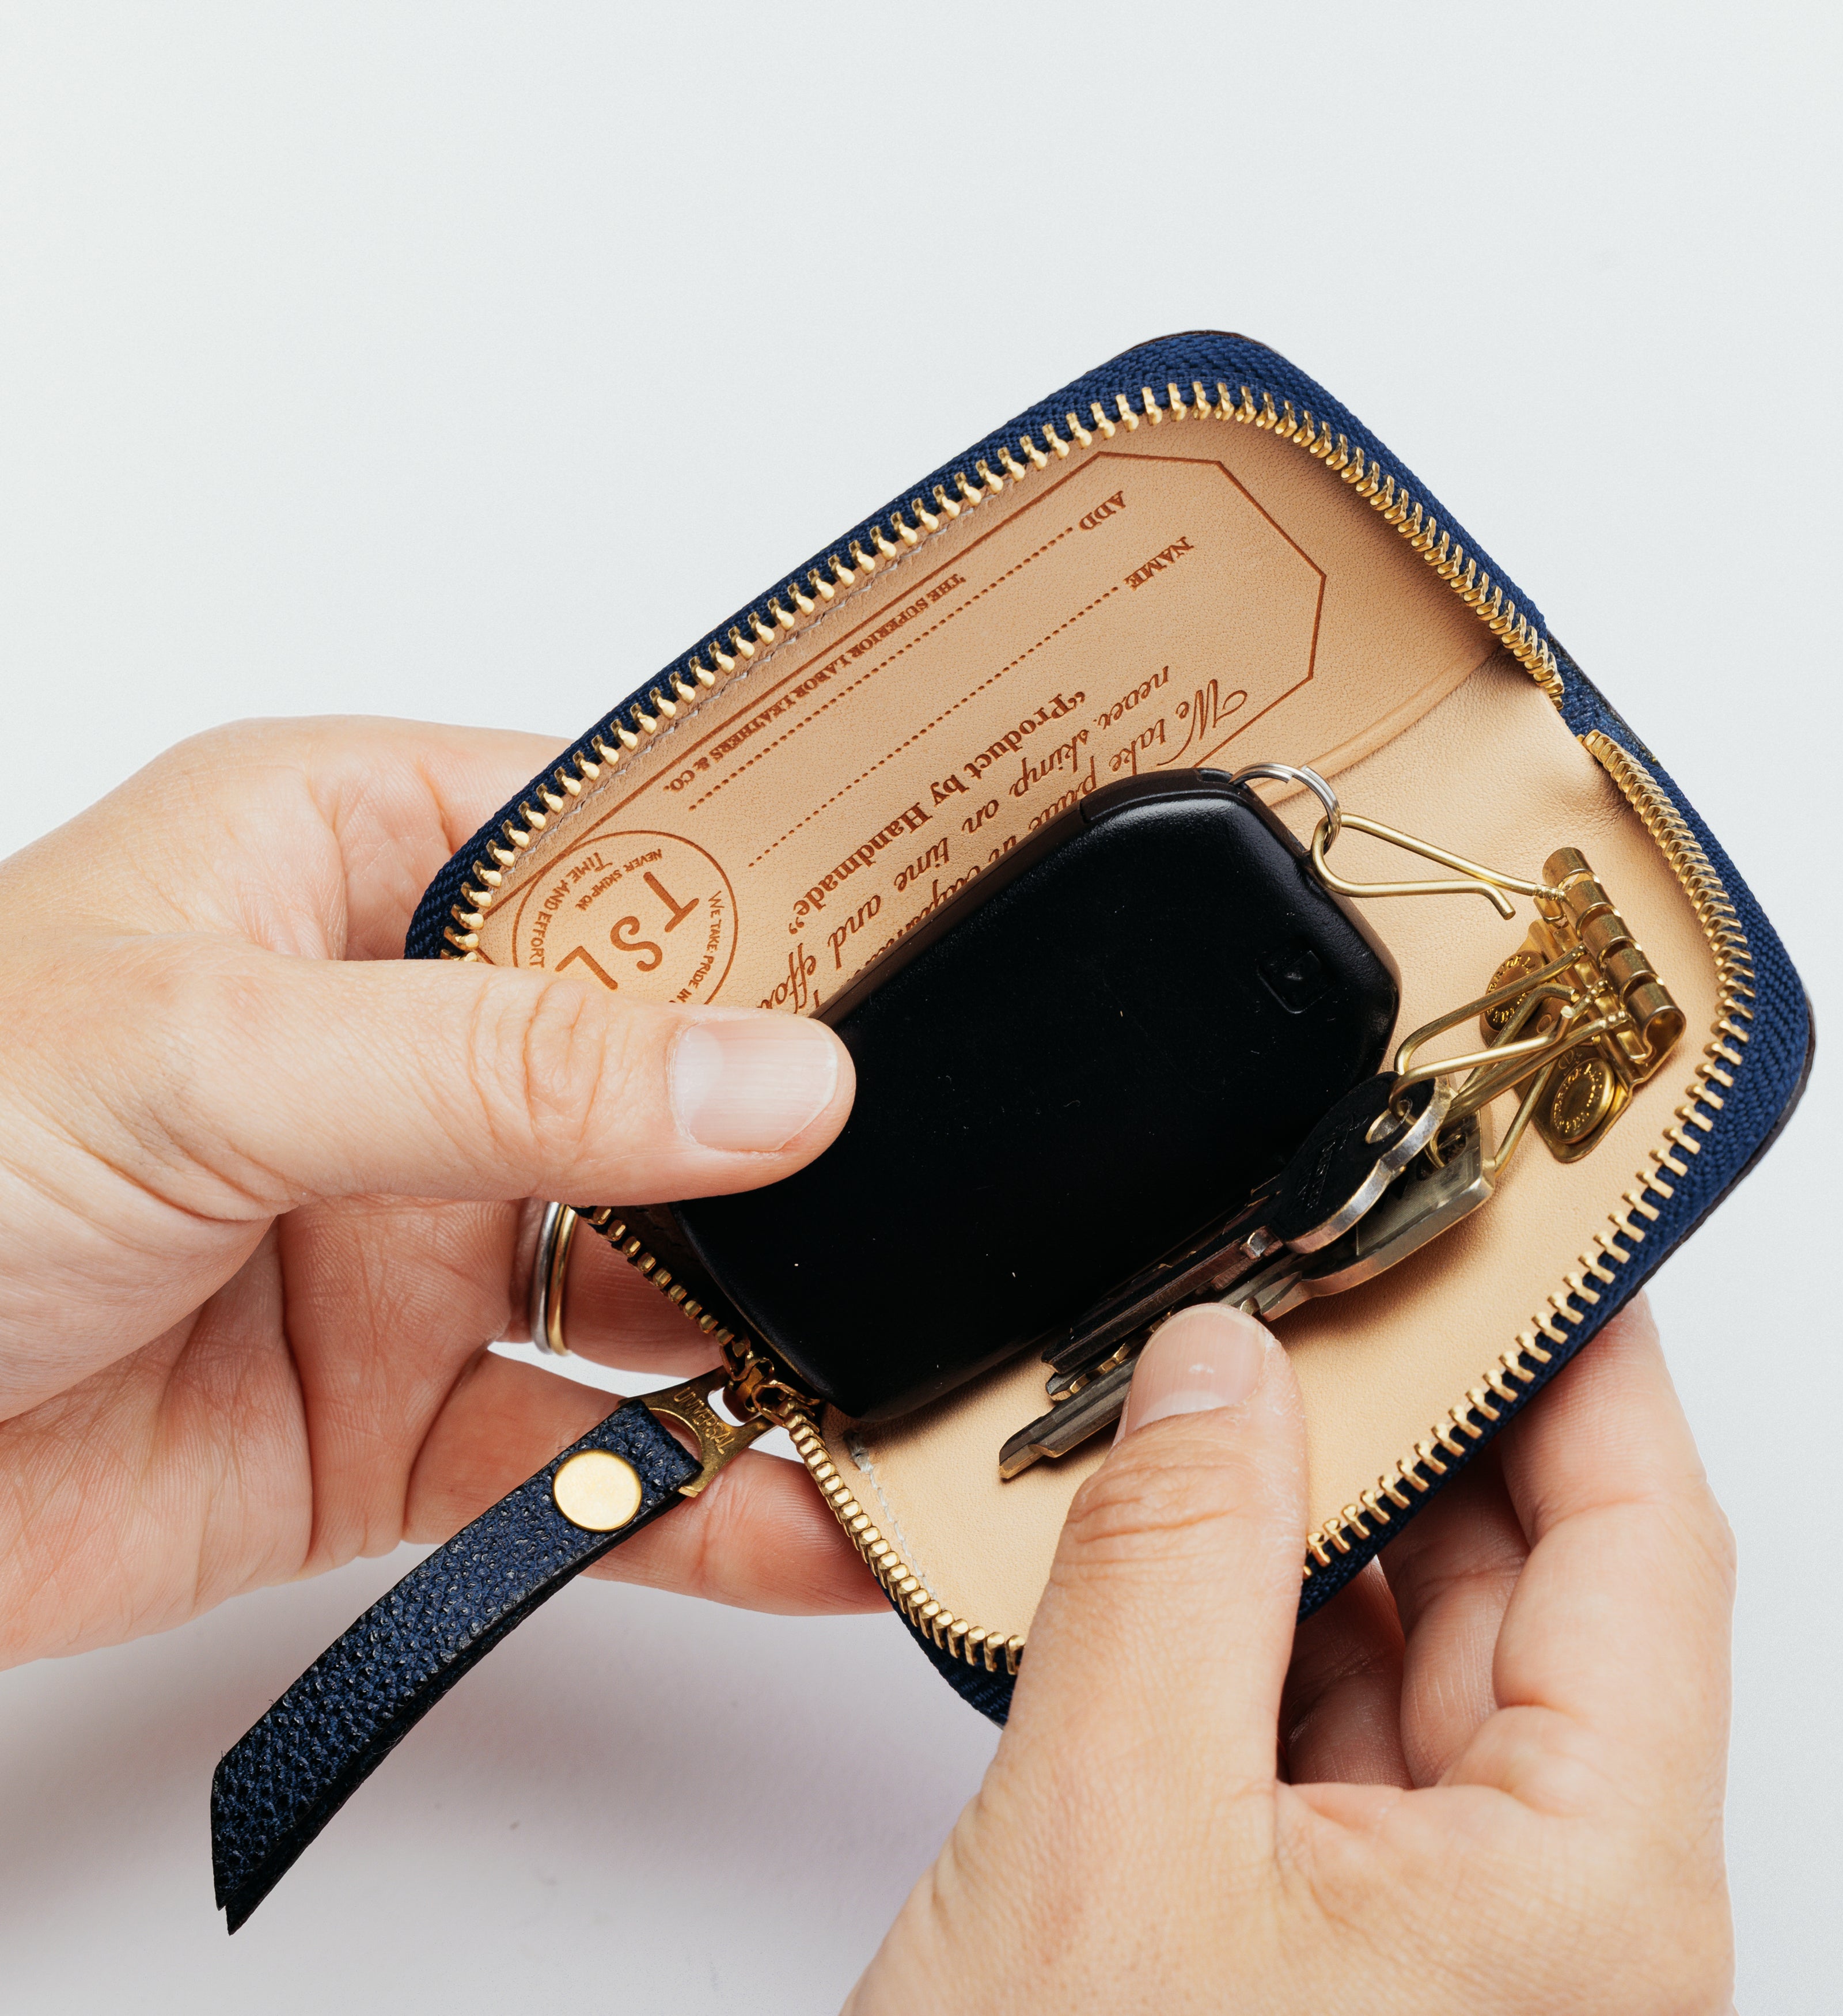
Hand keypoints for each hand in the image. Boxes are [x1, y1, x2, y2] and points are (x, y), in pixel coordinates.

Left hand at [0, 717, 877, 1666]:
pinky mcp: (398, 1416)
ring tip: (912, 1369)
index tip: (938, 941)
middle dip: (811, 1140)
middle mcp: (407, 1044)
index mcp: (353, 865)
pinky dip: (700, 1499)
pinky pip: (590, 1458)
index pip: (630, 844)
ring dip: (779, 1334)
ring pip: (657, 1281)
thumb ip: (506, 1068)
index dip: (786, 890)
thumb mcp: (206, 1058)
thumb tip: (770, 1078)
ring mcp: (413, 1236)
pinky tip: (804, 1516)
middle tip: (969, 1177)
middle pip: (676, 1074)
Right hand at [850, 1295, 1734, 2014]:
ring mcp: (1434, 1948)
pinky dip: (1254, 1620)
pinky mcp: (1318, 1954)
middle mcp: (1548, 1925)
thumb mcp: (1114, 1846)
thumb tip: (1217, 1366)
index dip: (1594, 1358)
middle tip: (1332, 1271)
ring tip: (1231, 1380)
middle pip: (1536, 1590)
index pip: (1643, 1543)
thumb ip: (1175, 1573)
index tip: (1532, 1224)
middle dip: (1430, 1421)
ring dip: (1323, 1519)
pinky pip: (1320, 1734)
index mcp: (1589, 1899)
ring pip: (1416, 1658)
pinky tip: (1175, 1536)